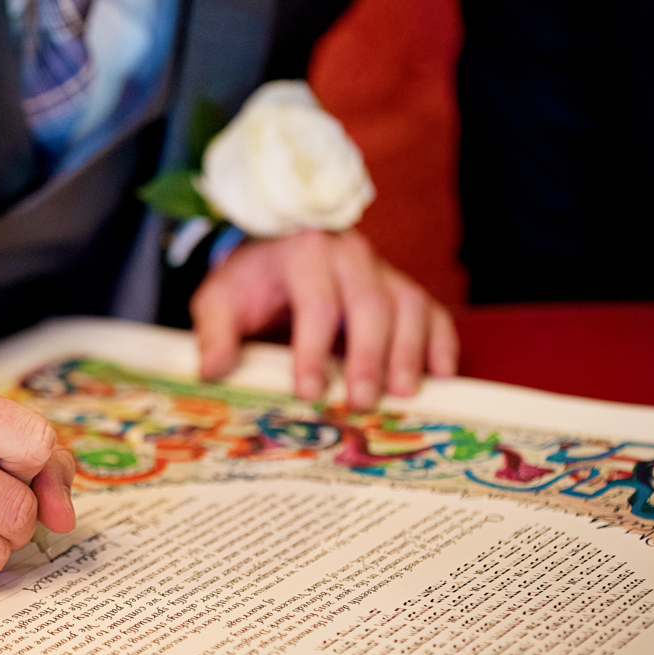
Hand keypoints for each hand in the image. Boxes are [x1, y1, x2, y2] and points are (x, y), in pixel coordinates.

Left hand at [189, 228, 457, 409]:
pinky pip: (433, 312)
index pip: (315, 302)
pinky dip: (440, 343)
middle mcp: (350, 255)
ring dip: (408, 353)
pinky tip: (438, 377)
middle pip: (370, 304)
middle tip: (360, 402)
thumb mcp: (220, 299)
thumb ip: (215, 331)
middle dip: (367, 357)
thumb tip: (213, 369)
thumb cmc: (250, 282)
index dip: (313, 349)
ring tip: (402, 395)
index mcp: (303, 253)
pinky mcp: (403, 289)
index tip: (308, 390)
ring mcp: (383, 270)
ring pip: (408, 306)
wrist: (275, 252)